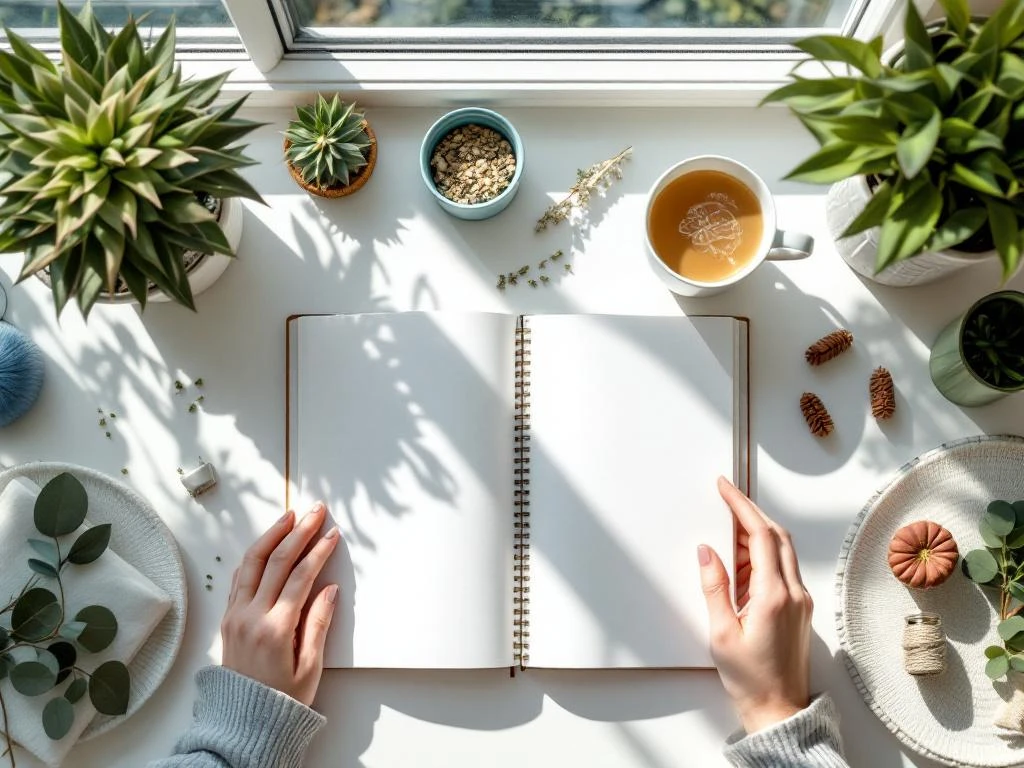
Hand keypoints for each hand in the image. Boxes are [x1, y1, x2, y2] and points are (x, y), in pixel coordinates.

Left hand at [221, 502, 340, 706]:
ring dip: (272, 536)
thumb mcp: (310, 669)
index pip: (299, 577)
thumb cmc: (282, 700)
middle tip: (315, 511)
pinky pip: (240, 577)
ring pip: (252, 563)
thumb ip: (319, 625)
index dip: (317, 552)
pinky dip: (255, 555)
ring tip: (290, 516)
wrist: (243, 722)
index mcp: (275, 629)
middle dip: (298, 532)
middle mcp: (250, 616)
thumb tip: (329, 589)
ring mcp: (235, 615)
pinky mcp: (228, 618)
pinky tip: (267, 543)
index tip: (331, 534)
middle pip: (275, 562)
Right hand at [698, 477, 811, 733]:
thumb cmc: (750, 679)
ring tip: (724, 543)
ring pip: (781, 550)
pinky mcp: (799, 607)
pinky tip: (740, 566)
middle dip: (750, 513)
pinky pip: (782, 568)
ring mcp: (800, 600)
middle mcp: (793, 593)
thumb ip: (714, 587)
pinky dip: (761, 556)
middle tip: (725, 500)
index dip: (742, 506)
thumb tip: (707, 552)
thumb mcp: (720, 633)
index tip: (725, 487)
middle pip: (776, 535)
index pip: (760, 535)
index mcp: (773, 596)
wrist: (779, 709)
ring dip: (755, 536)